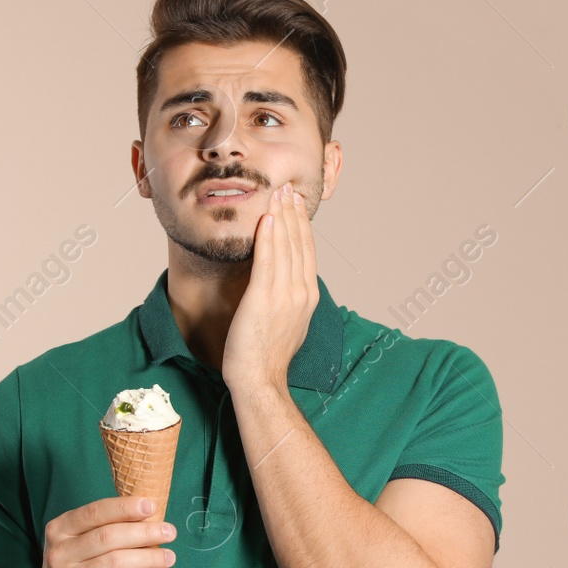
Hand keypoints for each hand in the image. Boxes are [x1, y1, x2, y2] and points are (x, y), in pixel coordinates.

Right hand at [21, 496, 177, 567]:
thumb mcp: (76, 544)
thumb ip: (103, 528)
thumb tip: (149, 516)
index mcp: (59, 530)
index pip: (95, 512)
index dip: (125, 508)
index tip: (152, 506)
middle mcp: (59, 554)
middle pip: (109, 536)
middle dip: (145, 532)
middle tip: (170, 532)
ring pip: (117, 562)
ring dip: (149, 557)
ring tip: (169, 556)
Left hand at [221, 181, 317, 392]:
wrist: (260, 380)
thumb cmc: (267, 356)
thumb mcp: (288, 322)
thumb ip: (289, 298)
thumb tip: (285, 283)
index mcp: (308, 296)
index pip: (306, 252)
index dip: (302, 225)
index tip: (296, 203)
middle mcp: (301, 292)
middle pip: (299, 243)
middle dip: (293, 212)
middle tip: (287, 188)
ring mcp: (285, 295)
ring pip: (285, 247)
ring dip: (282, 216)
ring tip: (277, 194)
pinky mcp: (264, 298)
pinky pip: (268, 261)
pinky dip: (268, 238)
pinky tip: (267, 219)